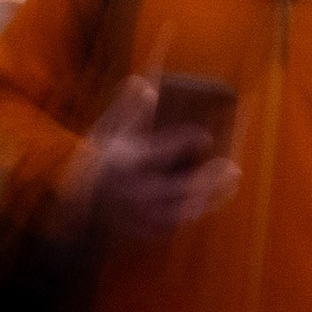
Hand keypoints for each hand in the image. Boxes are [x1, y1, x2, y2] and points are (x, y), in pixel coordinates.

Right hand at [64, 77, 240, 242]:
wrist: (79, 205)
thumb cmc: (97, 163)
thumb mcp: (106, 132)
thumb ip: (126, 109)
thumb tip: (145, 82)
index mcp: (126, 164)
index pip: (160, 152)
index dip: (185, 143)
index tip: (204, 136)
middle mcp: (134, 191)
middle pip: (178, 188)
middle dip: (208, 178)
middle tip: (230, 165)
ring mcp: (140, 214)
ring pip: (182, 209)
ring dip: (210, 196)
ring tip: (231, 179)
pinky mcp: (144, 228)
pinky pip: (175, 223)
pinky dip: (195, 211)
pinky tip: (213, 197)